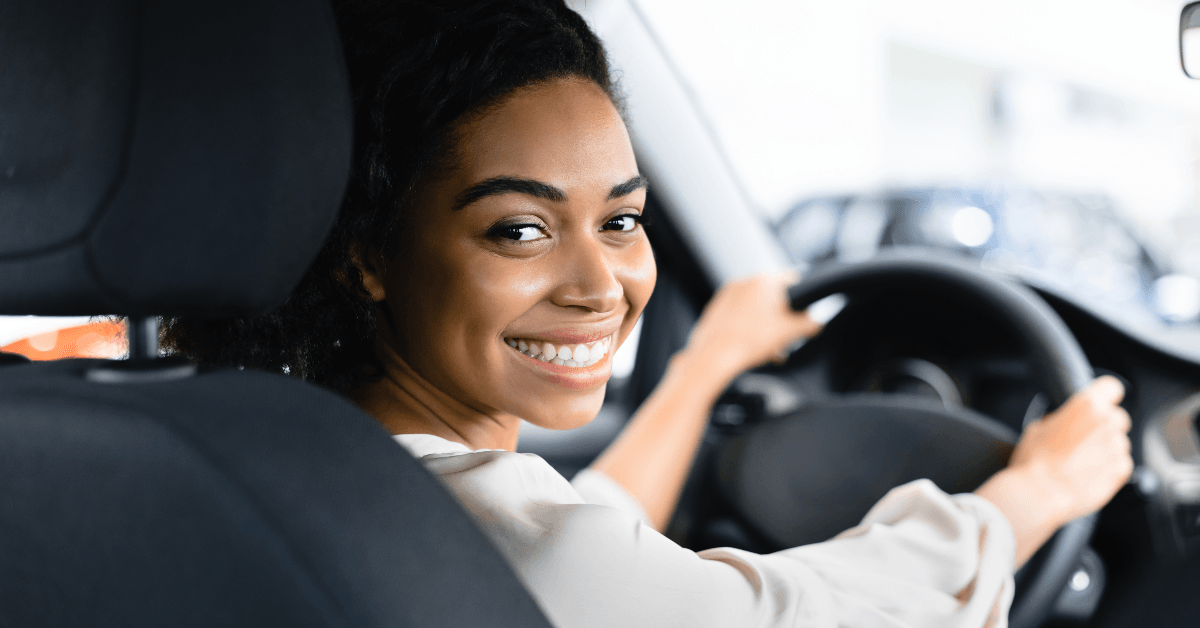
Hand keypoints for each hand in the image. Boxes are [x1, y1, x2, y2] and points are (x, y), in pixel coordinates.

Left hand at [682, 271, 822, 383]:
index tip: (805, 314)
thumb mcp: (790, 332)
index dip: (804, 299)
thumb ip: (810, 323)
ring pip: (756, 308)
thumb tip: (818, 320)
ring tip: (770, 348)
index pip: (794, 281)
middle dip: (783, 319)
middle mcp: (744, 282)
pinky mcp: (716, 309)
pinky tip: (752, 347)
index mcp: (764, 281)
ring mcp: (727, 295)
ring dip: (767, 326)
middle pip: (774, 297)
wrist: (713, 358)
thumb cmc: (748, 342)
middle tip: (787, 338)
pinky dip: (748, 327)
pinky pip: (740, 315)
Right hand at [975, 375, 1132, 565]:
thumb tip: (1068, 422)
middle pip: (1118, 417)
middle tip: (1084, 440)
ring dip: (1106, 449)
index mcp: (1086, 405)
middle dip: (1105, 426)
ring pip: (1119, 442)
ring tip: (1082, 462)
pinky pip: (1121, 464)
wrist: (1040, 493)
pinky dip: (1110, 468)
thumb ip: (1062, 419)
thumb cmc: (1034, 461)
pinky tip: (1088, 474)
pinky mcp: (1122, 470)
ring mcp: (1117, 447)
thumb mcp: (1038, 428)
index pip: (1112, 387)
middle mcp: (1107, 422)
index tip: (1101, 403)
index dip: (1105, 396)